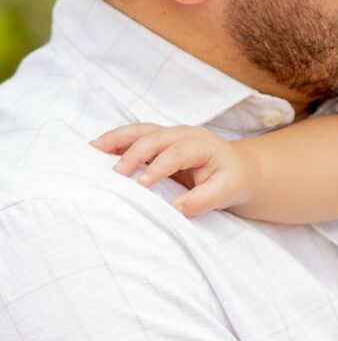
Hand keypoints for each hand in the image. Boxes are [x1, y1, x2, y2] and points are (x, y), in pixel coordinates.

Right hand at [91, 122, 261, 217]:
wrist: (239, 168)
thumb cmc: (233, 179)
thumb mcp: (227, 192)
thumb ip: (204, 200)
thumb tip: (177, 209)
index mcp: (202, 145)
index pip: (177, 153)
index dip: (159, 167)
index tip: (143, 183)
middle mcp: (184, 134)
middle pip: (154, 137)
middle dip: (133, 152)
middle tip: (116, 172)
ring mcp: (170, 135)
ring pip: (141, 131)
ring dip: (117, 139)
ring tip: (94, 148)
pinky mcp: (159, 141)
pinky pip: (136, 137)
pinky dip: (118, 141)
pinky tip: (99, 148)